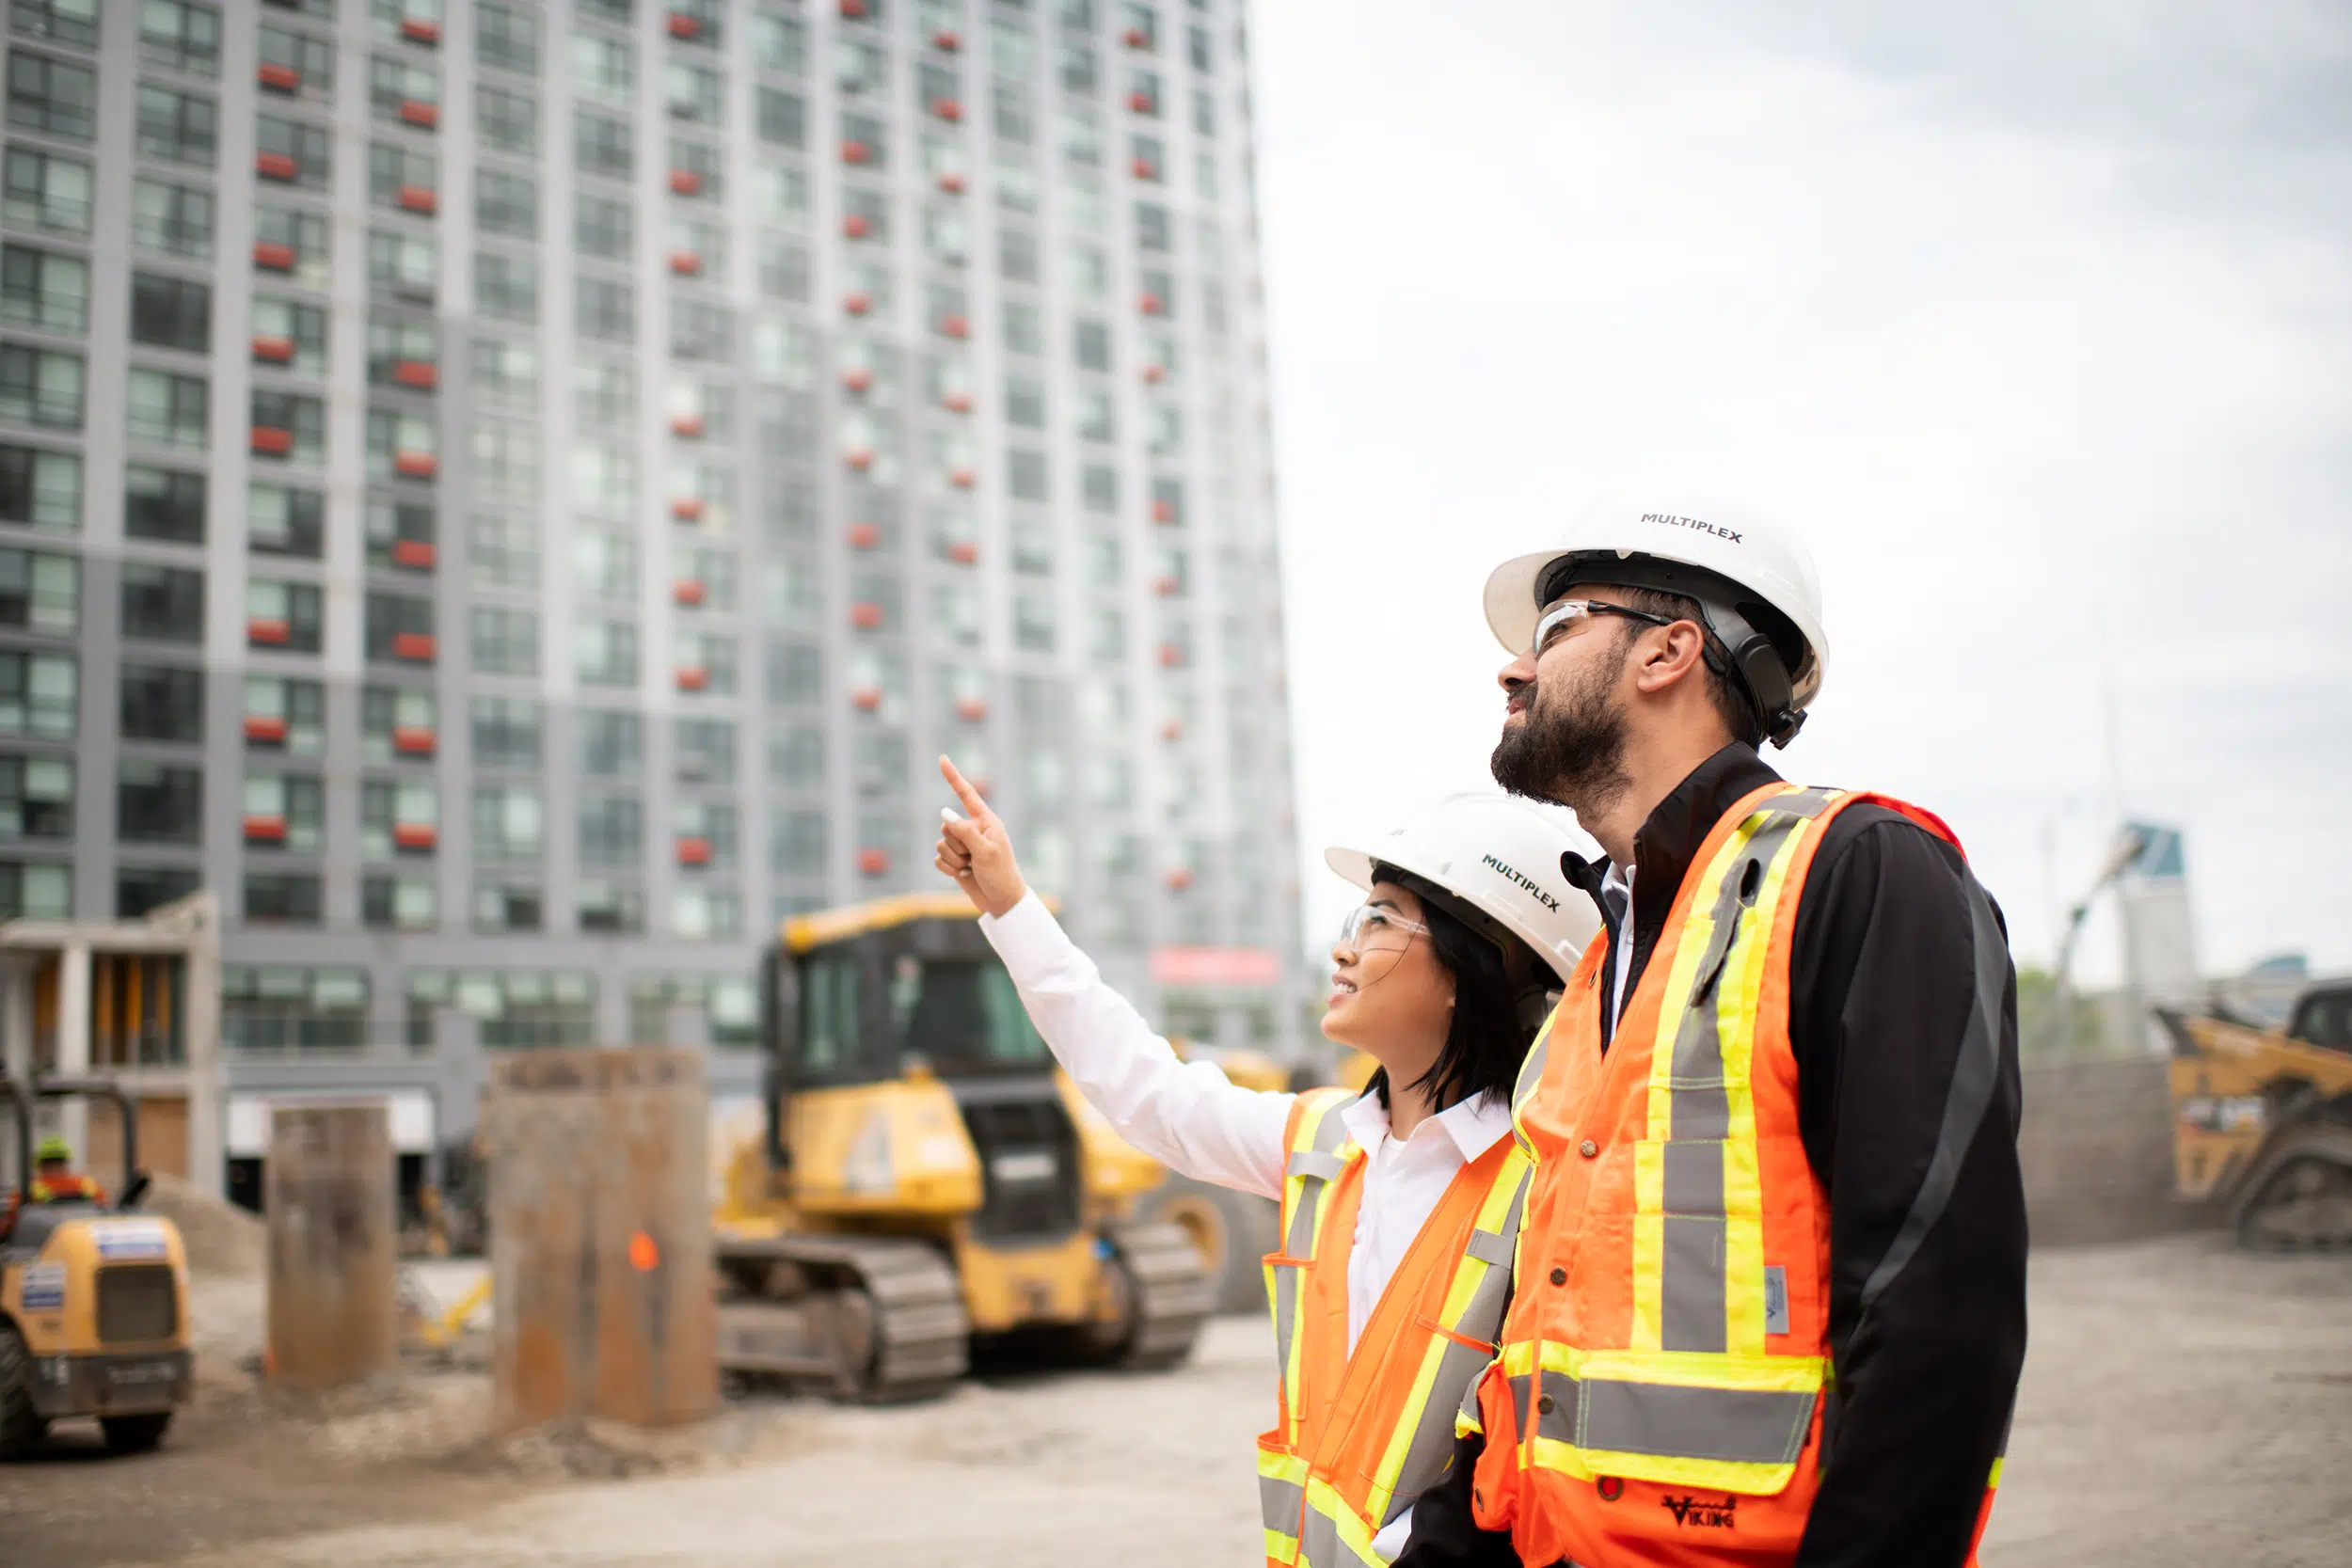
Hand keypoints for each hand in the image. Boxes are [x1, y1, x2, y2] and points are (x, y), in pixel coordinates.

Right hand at [934, 755, 1028, 918]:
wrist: (1001, 901)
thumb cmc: (1001, 874)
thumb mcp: (985, 850)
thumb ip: (964, 830)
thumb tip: (944, 811)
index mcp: (986, 821)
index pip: (966, 794)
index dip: (953, 776)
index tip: (942, 758)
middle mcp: (973, 830)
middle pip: (947, 825)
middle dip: (956, 844)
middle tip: (974, 858)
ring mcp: (963, 846)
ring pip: (941, 843)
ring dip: (954, 859)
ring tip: (971, 868)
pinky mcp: (955, 861)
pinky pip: (938, 859)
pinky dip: (948, 869)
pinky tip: (963, 875)